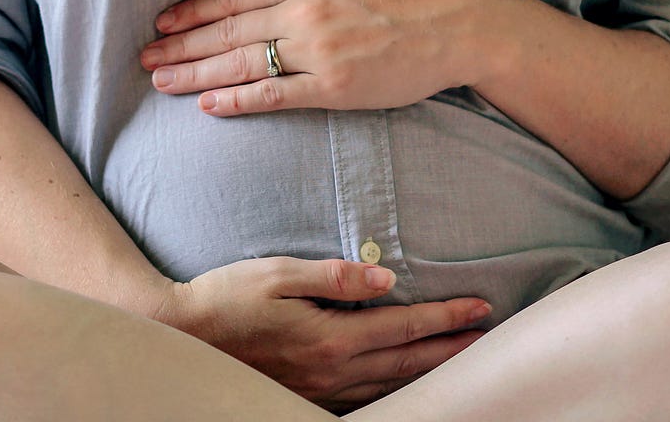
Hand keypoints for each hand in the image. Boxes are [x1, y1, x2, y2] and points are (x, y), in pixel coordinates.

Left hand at [140, 0, 502, 116]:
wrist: (456, 25)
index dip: (193, 11)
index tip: (164, 22)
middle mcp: (303, 13)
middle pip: (227, 31)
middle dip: (181, 45)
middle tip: (146, 57)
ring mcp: (317, 53)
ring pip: (241, 64)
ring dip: (196, 74)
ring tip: (161, 81)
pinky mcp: (333, 88)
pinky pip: (274, 95)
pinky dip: (237, 101)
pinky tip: (209, 105)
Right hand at [156, 256, 490, 411]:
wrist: (180, 336)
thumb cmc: (225, 296)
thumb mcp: (278, 273)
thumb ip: (335, 275)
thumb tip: (386, 278)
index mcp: (331, 337)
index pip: (404, 325)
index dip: (447, 317)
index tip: (481, 307)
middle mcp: (331, 370)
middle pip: (408, 361)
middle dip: (451, 349)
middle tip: (488, 338)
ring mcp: (319, 388)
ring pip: (390, 383)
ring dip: (427, 370)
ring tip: (458, 357)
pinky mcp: (306, 395)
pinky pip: (365, 396)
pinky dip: (394, 386)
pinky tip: (404, 379)